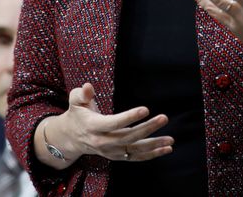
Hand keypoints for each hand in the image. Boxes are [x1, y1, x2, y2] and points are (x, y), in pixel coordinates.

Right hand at [57, 83, 173, 161]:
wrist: (72, 137)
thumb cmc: (78, 114)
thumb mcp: (76, 101)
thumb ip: (82, 94)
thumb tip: (88, 86)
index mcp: (93, 126)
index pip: (113, 123)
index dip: (129, 117)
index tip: (145, 109)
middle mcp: (103, 142)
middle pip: (128, 137)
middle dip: (147, 128)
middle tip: (164, 118)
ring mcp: (111, 151)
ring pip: (135, 150)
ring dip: (154, 145)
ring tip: (170, 140)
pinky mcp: (118, 156)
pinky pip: (136, 157)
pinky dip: (152, 154)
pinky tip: (166, 149)